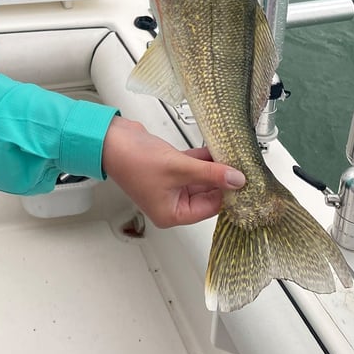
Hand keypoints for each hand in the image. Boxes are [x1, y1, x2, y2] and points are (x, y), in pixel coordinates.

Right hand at [102, 117, 244, 228]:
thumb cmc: (131, 161)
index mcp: (172, 213)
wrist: (109, 139)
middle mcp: (171, 202)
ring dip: (214, 166)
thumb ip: (210, 174)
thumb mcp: (178, 168)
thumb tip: (237, 179)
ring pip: (200, 177)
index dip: (228, 192)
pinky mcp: (168, 166)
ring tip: (232, 154)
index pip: (211, 207)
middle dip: (223, 178)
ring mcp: (170, 183)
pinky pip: (192, 165)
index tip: (245, 179)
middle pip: (207, 192)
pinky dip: (202, 158)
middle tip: (242, 164)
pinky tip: (216, 148)